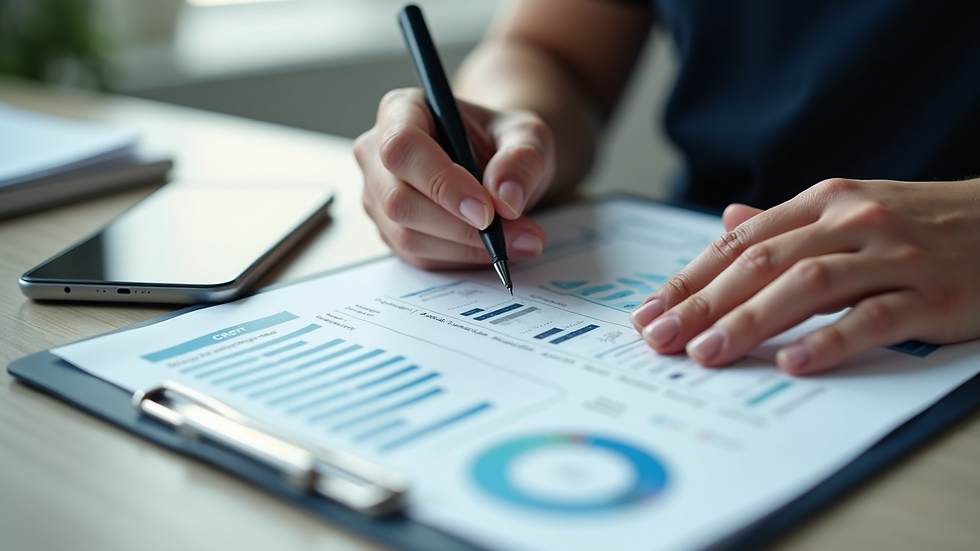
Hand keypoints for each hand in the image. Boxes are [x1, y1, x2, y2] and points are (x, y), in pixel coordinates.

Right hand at [355, 88, 553, 269]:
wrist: (495, 164)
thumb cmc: (502, 141)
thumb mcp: (528, 136)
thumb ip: (522, 159)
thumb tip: (506, 198)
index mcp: (401, 111)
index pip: (403, 147)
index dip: (442, 183)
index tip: (487, 209)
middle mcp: (377, 153)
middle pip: (399, 200)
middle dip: (460, 226)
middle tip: (517, 232)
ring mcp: (378, 196)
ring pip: (408, 236)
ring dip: (466, 247)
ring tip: (519, 240)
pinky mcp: (389, 230)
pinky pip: (419, 256)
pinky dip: (461, 258)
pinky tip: (494, 247)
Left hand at [629, 178, 979, 374]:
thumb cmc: (922, 224)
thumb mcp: (851, 209)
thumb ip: (788, 223)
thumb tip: (729, 221)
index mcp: (825, 201)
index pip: (741, 242)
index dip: (691, 278)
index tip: (650, 312)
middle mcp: (852, 222)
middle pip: (762, 263)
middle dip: (703, 303)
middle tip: (659, 338)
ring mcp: (894, 257)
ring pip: (808, 286)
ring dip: (749, 321)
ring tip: (706, 352)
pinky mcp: (933, 295)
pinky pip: (874, 317)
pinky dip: (831, 340)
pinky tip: (794, 363)